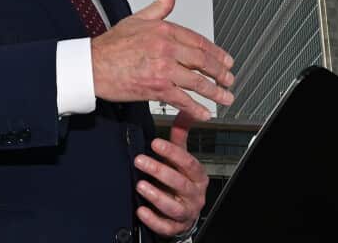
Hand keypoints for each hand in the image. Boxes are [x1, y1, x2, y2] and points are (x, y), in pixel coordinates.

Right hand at [90, 0, 234, 121]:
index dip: (216, 52)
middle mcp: (166, 48)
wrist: (92, 66)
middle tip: (229, 80)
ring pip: (196, 82)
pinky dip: (195, 108)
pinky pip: (182, 99)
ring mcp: (162, 69)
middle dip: (220, 73)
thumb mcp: (137, 18)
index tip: (226, 60)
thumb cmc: (111, 45)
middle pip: (202, 61)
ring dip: (214, 92)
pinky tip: (204, 112)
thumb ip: (159, 6)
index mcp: (164, 30)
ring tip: (225, 98)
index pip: (198, 41)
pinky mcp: (156, 88)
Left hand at [134, 111, 208, 236]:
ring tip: (140, 184)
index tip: (156, 143)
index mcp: (197, 176)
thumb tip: (185, 111)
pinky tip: (141, 210)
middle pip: (179, 183)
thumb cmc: (182, 181)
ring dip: (156, 195)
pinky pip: (165, 225)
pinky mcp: (174, 226)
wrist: (186, 211)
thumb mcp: (182, 158)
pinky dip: (153, 219)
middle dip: (159, 171)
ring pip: (173, 206)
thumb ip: (181, 137)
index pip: (188, 163)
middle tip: (140, 160)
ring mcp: (185, 211)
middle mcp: (193, 194)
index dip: (173, 153)